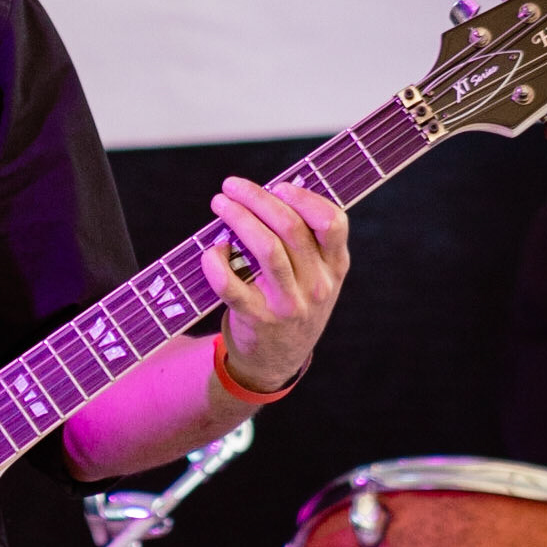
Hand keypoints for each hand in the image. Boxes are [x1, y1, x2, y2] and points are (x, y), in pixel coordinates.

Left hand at [201, 178, 349, 392]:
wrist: (276, 361)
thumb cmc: (292, 304)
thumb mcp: (314, 278)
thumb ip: (303, 242)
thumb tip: (270, 193)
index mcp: (335, 268)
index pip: (333, 223)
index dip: (305, 198)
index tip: (279, 185)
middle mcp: (317, 286)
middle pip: (291, 228)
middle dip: (258, 198)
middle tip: (231, 186)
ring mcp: (288, 304)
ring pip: (266, 249)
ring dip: (238, 218)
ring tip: (220, 204)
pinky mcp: (257, 319)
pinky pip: (231, 285)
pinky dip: (216, 262)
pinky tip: (212, 249)